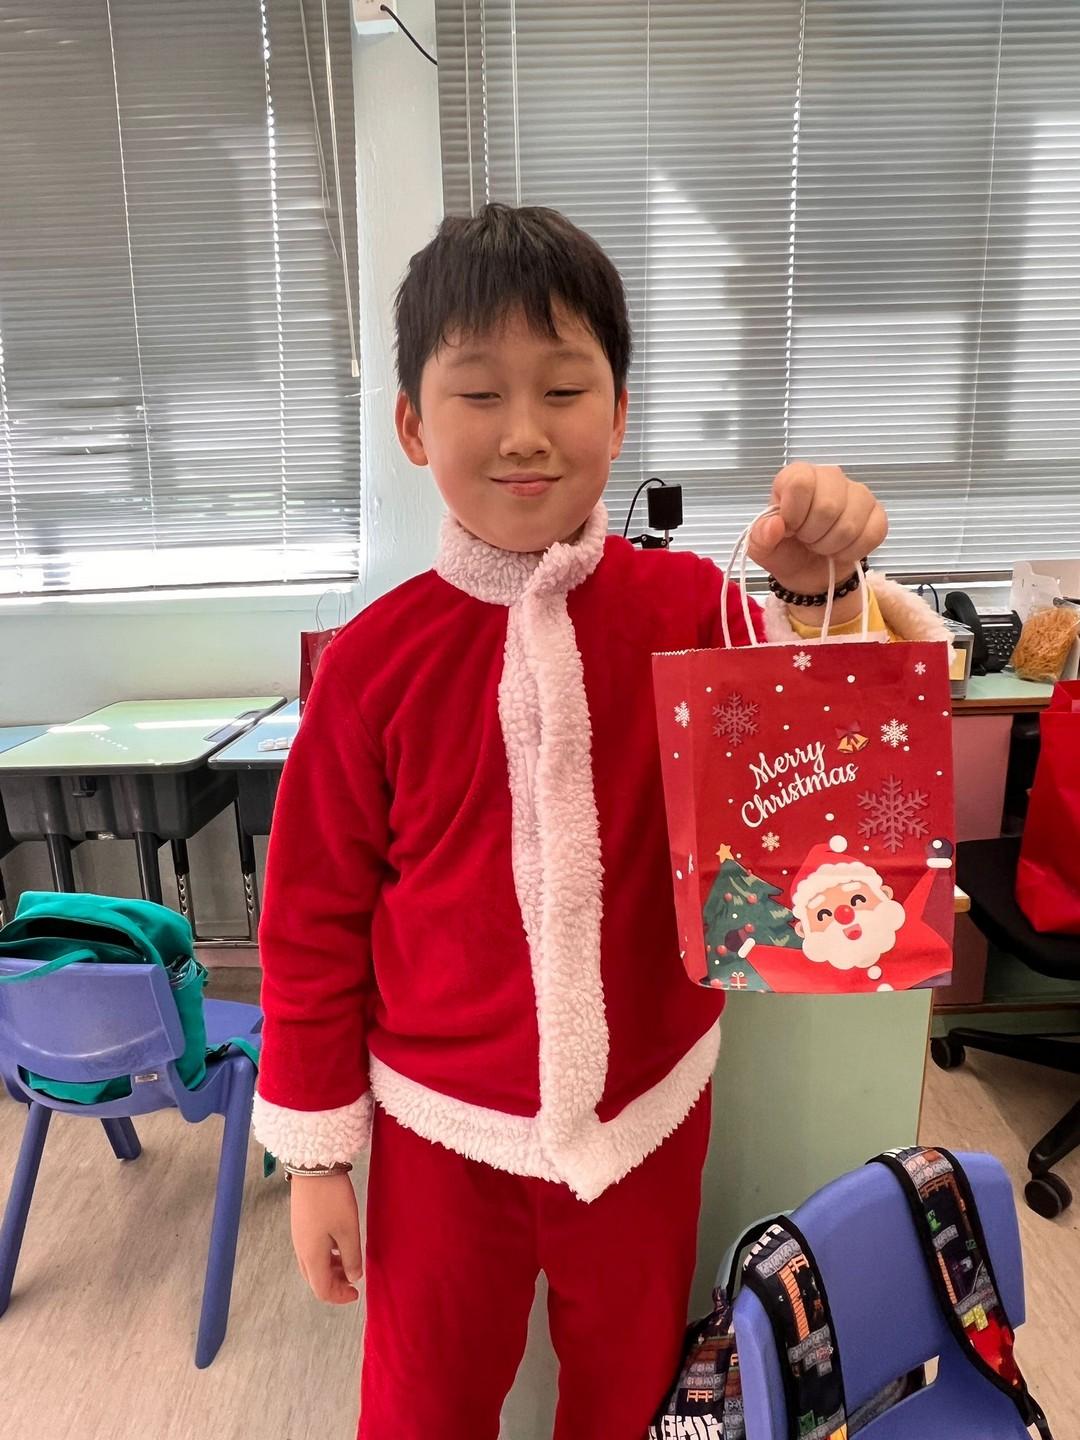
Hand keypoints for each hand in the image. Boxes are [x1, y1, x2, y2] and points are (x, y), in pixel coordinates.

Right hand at [289, 1170, 363, 1303]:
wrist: (312, 1167)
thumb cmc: (332, 1198)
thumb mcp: (348, 1229)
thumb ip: (351, 1257)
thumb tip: (353, 1277)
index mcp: (311, 1256)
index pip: (322, 1290)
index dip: (340, 1296)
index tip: (356, 1293)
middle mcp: (301, 1250)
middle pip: (315, 1279)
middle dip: (335, 1285)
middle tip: (354, 1280)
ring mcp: (299, 1236)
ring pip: (313, 1265)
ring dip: (331, 1269)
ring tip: (349, 1261)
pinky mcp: (301, 1224)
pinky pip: (311, 1250)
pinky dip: (325, 1255)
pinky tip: (339, 1243)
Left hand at [748, 461, 887, 597]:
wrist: (809, 571)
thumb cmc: (785, 550)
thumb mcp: (762, 548)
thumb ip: (761, 536)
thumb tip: (775, 525)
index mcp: (798, 475)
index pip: (801, 484)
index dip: (794, 514)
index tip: (790, 529)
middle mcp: (830, 476)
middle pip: (828, 506)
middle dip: (813, 535)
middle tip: (807, 541)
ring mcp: (858, 493)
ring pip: (850, 524)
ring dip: (832, 546)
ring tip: (822, 546)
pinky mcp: (877, 513)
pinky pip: (873, 534)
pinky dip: (853, 551)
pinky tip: (842, 550)